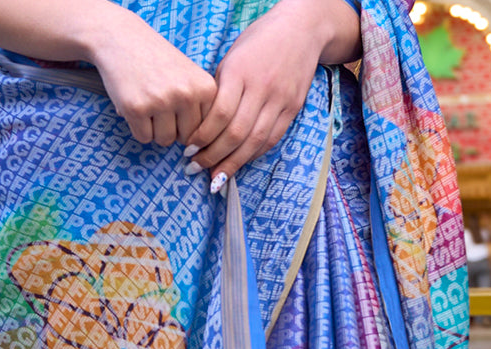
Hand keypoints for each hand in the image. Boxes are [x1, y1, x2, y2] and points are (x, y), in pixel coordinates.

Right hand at [89, 5, 216, 147]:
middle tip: (160, 103)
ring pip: (165, 140)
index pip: (204, 130)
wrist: (120, 38)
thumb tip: (194, 152)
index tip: (177, 104)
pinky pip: (144, 138)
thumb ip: (200, 108)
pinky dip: (138, 127)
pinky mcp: (137, 108)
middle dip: (173, 129)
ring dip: (155, 129)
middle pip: (185, 138)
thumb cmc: (157, 61)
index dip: (188, 122)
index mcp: (205, 87)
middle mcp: (186, 94)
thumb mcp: (189, 77)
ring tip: (148, 102)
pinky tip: (136, 105)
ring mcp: (162, 101)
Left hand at [184, 0, 360, 186]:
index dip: (203, 137)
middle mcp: (262, 88)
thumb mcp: (232, 58)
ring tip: (216, 178)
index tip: (189, 149)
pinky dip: (253, 155)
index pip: (220, 115)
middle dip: (213, 156)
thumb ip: (220, 90)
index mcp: (240, 72)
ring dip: (233, 164)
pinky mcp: (293, 109)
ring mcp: (280, 100)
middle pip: (236, 134)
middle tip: (196, 168)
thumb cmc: (258, 42)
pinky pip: (271, 139)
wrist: (301, 29)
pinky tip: (238, 163)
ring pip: (255, 142)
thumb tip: (203, 125)